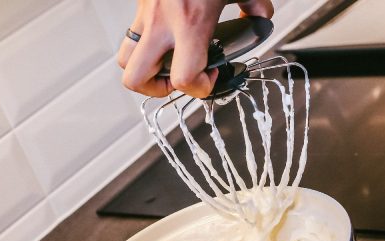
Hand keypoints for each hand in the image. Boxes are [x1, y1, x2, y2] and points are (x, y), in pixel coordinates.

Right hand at [117, 0, 273, 97]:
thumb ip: (255, 6)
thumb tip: (259, 19)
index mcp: (189, 22)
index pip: (185, 76)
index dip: (200, 88)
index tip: (212, 79)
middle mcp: (161, 22)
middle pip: (137, 78)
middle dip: (158, 89)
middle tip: (179, 82)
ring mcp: (146, 14)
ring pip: (125, 59)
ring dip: (144, 71)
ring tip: (166, 67)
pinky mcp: (140, 5)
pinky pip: (133, 35)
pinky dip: (147, 45)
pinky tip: (166, 40)